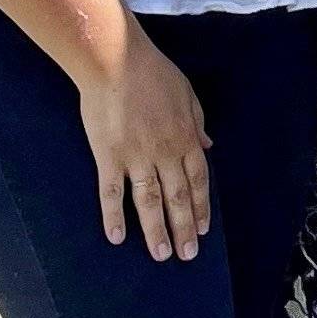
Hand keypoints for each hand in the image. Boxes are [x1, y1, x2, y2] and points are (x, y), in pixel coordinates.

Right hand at [79, 26, 211, 261]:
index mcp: (186, 137)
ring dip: (156, 230)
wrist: (117, 62)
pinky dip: (114, 216)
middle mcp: (165, 152)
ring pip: (150, 201)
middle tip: (187, 255)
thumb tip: (208, 146)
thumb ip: (198, 123)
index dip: (202, 207)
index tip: (204, 229)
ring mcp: (136, 157)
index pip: (199, 180)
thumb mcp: (188, 95)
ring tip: (162, 255)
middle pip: (178, 197)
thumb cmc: (154, 73)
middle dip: (184, 227)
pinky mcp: (108, 156)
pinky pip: (112, 192)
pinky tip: (117, 237)